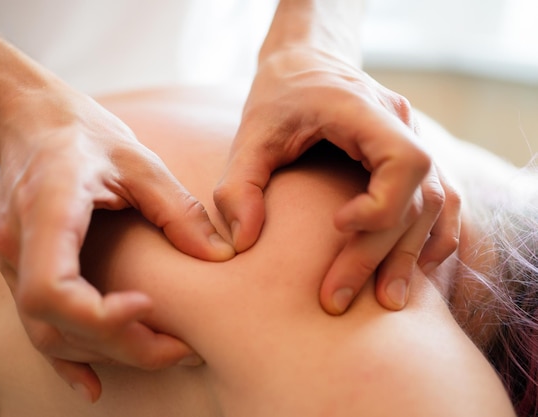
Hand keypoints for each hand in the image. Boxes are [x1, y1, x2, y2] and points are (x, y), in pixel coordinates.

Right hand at [0, 82, 233, 401]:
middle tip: (181, 348)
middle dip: (120, 344)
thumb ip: (176, 208)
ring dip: (104, 352)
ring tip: (162, 353)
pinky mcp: (21, 270)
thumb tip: (220, 256)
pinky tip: (94, 382)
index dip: (98, 315)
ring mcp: (12, 262)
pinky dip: (69, 357)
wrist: (32, 121)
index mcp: (47, 209)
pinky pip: (39, 325)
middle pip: (56, 322)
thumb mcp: (138, 159)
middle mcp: (19, 244)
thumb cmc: (84, 133)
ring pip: (48, 333)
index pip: (51, 288)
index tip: (147, 307)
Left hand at [214, 47, 459, 313]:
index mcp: (361, 109)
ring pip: (436, 203)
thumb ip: (238, 183)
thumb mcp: (249, 134)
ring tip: (387, 301)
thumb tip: (242, 243)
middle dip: (380, 252)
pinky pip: (443, 200)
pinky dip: (432, 235)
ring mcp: (414, 138)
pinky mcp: (414, 155)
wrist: (306, 64)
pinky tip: (414, 266)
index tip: (337, 226)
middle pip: (417, 195)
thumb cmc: (277, 98)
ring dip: (410, 253)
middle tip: (338, 297)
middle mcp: (400, 122)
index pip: (404, 159)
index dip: (381, 203)